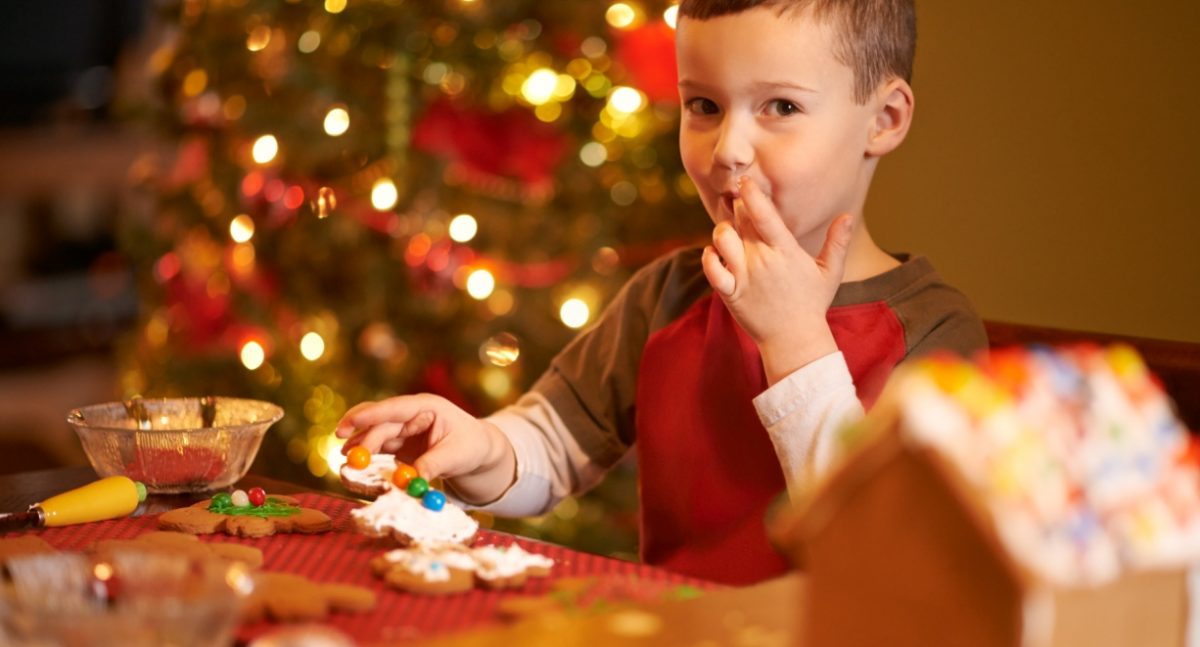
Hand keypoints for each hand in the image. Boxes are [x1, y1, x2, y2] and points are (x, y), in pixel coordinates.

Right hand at [334, 393, 515, 503]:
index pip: (395, 408)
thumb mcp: (456, 456)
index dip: (370, 415)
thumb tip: (408, 481)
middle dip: (360, 436)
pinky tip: (356, 464)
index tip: (349, 423)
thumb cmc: (471, 446)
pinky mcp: (400, 444)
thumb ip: (431, 466)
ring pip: (375, 434)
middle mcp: (412, 415)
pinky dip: (368, 456)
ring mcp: (404, 429)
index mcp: (427, 407)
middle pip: (380, 422)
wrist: (478, 450)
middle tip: (343, 452)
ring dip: (359, 445)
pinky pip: (379, 448)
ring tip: (344, 458)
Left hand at [700, 176, 852, 382]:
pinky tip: (716, 253)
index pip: (764, 215)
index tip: (745, 180)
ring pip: (721, 239)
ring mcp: (744, 276)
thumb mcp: (830, 273)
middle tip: (739, 206)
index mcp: (785, 251)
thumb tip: (847, 215)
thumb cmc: (812, 304)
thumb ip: (837, 243)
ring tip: (731, 232)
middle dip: (737, 208)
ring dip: (722, 230)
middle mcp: (762, 260)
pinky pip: (711, 268)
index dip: (752, 195)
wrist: (794, 340)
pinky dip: (709, 256)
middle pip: (740, 220)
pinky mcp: (730, 293)